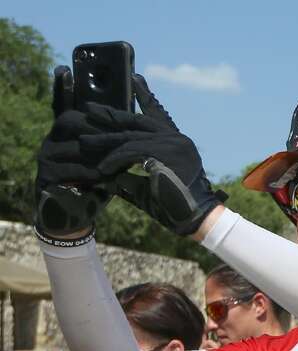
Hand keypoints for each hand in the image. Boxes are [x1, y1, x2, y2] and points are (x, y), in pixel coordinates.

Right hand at [34, 67, 110, 245]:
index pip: (62, 105)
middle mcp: (51, 140)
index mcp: (65, 133)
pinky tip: (106, 179)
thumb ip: (113, 139)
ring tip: (119, 160)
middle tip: (120, 136)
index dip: (61, 87)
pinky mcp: (45, 178)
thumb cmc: (96, 183)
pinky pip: (68, 170)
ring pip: (70, 145)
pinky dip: (90, 174)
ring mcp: (45, 158)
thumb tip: (133, 116)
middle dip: (97, 128)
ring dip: (98, 153)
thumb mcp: (108, 158)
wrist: (76, 215)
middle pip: (69, 121)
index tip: (64, 68)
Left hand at [84, 74, 225, 235]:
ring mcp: (174, 145)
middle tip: (91, 108)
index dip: (146, 97)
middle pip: (139, 122)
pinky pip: (133, 152)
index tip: (136, 78)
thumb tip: (107, 173)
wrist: (195, 219)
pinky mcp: (167, 154)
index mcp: (177, 143)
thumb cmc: (174, 207)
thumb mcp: (148, 185)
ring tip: (84, 141)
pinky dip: (115, 160)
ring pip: (132, 137)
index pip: (158, 115)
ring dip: (105, 141)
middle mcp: (178, 139)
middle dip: (113, 116)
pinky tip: (102, 167)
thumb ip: (130, 175)